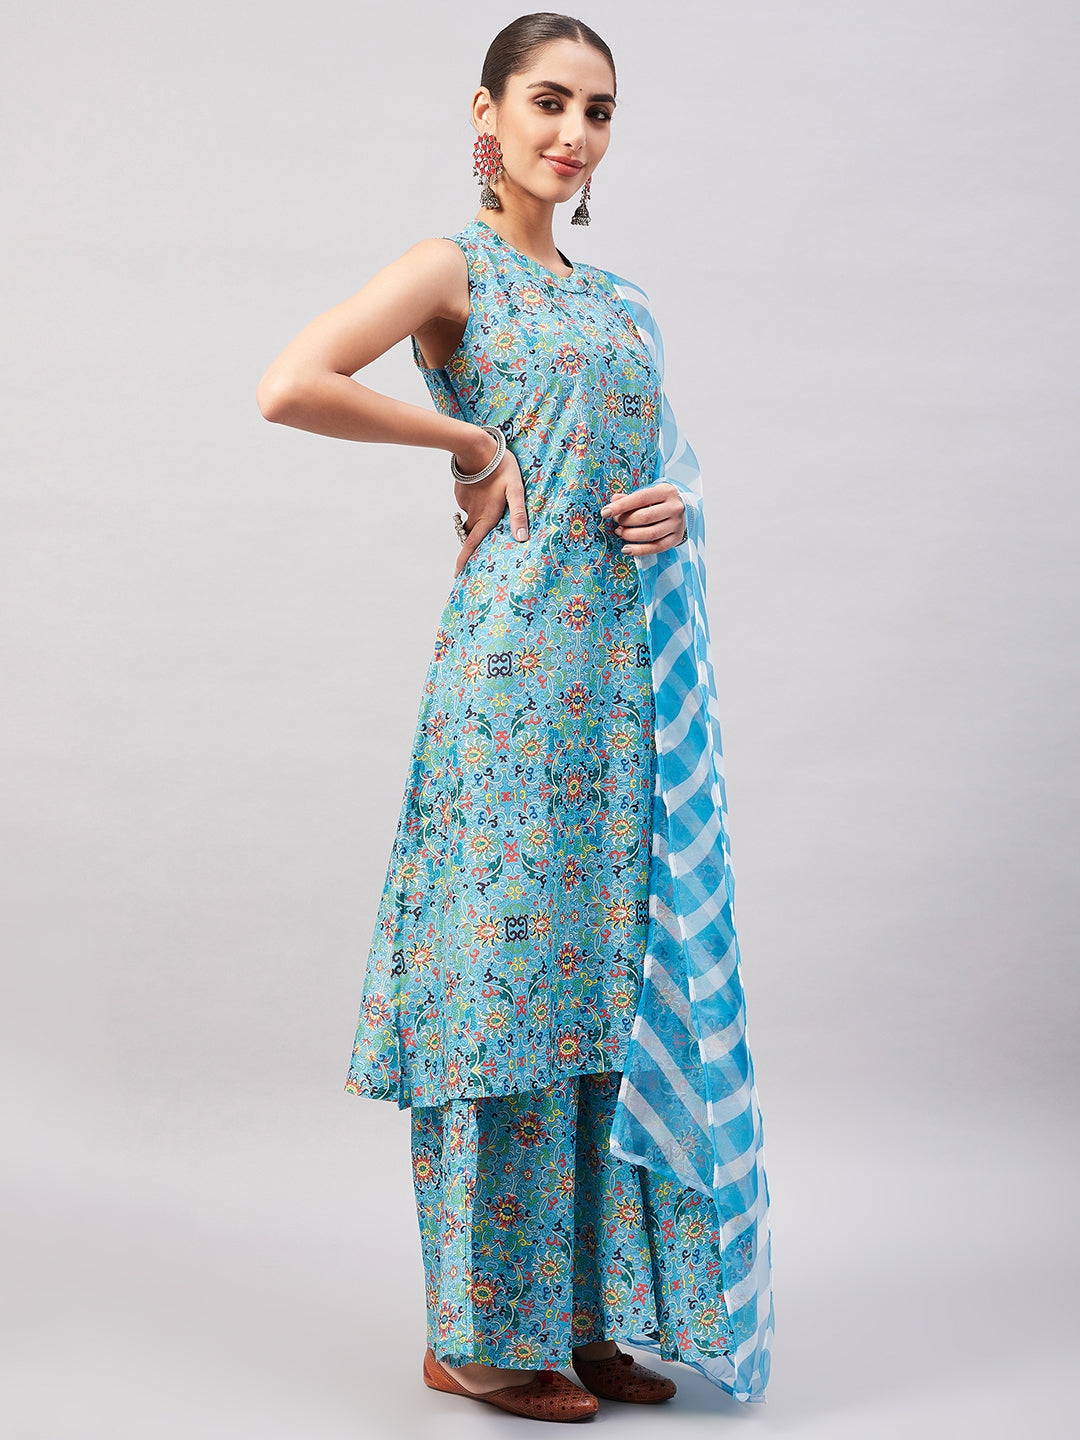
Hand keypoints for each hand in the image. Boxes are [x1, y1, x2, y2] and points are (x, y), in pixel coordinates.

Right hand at [451, 439, 528, 577]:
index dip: (464, 560)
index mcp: (486, 517)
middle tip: (482, 540)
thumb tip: (521, 538)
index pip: (472, 545)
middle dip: (474, 539)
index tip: (457, 573)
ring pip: (472, 515)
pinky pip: (469, 502)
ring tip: (492, 503)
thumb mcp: (516, 490)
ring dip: (480, 515)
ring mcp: (465, 502)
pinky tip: (485, 488)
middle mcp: (474, 513)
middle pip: (472, 533)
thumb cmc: (501, 468)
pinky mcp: (461, 492)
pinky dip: (476, 500)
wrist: (477, 447)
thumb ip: (519, 514)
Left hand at [600, 482, 685, 554]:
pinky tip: (627, 549)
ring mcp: (677, 524)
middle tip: (616, 522)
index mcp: (666, 491)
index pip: (640, 498)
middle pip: (645, 517)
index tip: (605, 512)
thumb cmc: (660, 501)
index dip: (621, 506)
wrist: (682, 510)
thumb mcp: (648, 494)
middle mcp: (674, 507)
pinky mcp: (676, 538)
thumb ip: (630, 497)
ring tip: (620, 532)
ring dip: (630, 535)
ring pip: (650, 534)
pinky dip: (639, 550)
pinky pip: (656, 547)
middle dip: (625, 521)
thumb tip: (614, 500)